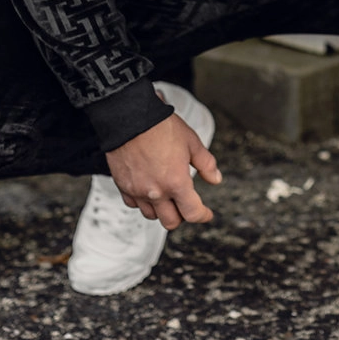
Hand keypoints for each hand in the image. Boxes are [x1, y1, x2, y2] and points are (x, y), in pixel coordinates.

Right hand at [105, 113, 221, 229]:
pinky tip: (148, 191)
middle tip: (186, 205)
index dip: (203, 215)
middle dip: (182, 216)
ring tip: (167, 197)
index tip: (206, 213)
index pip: (192, 213)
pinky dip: (143, 202)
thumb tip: (215, 178)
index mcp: (176, 183)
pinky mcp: (123, 186)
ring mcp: (137, 191)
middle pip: (171, 222)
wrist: (130, 118)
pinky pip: (134, 204)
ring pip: (151, 215)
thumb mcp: (191, 142)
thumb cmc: (160, 127)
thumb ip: (206, 164)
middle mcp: (156, 192)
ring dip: (162, 210)